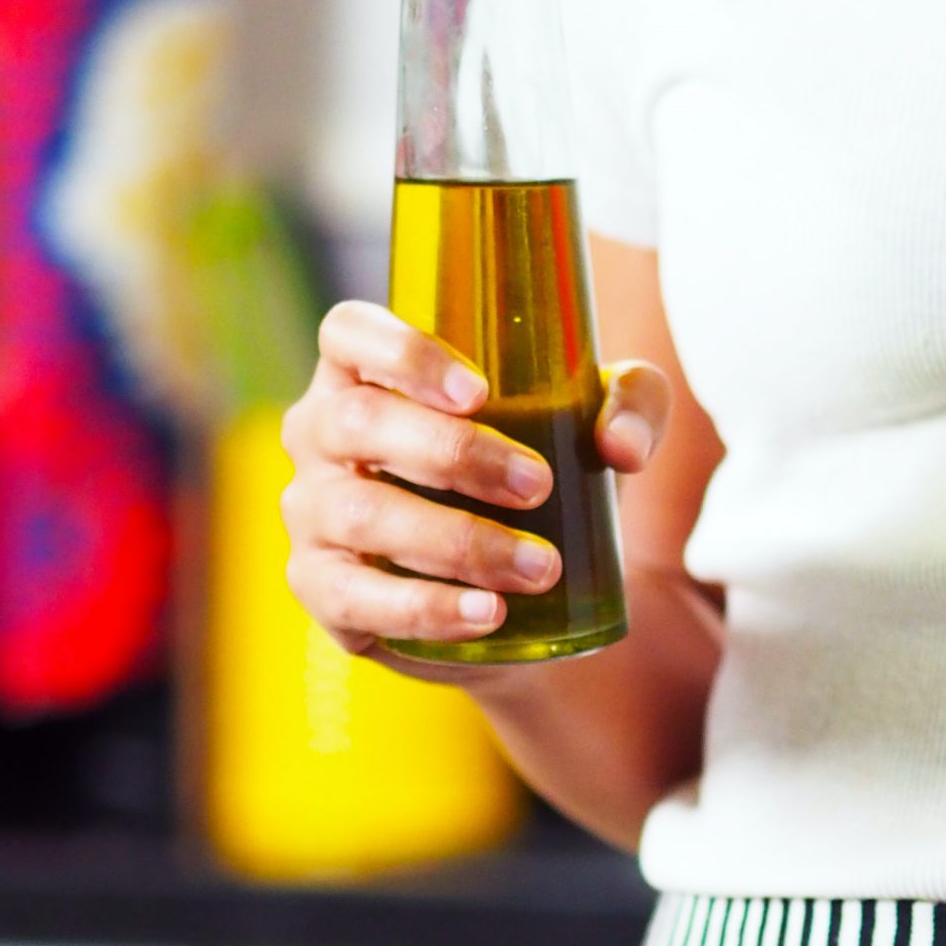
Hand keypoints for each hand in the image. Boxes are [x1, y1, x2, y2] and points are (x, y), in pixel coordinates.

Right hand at [280, 301, 668, 672]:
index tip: (479, 391)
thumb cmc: (542, 484)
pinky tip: (487, 613)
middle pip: (358, 421)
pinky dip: (425, 608)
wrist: (523, 599)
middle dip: (454, 453)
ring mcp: (312, 513)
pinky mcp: (323, 589)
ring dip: (457, 540)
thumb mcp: (597, 429)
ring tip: (540, 567)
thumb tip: (622, 446)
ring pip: (361, 513)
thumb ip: (633, 404)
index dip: (402, 352)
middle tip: (540, 485)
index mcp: (367, 374)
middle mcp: (321, 434)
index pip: (349, 333)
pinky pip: (356, 596)